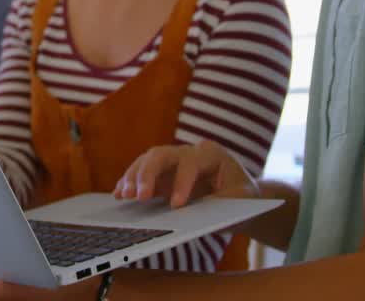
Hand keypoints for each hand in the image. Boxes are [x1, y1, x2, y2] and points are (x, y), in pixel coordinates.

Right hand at [114, 140, 259, 207]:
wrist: (241, 195)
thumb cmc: (244, 197)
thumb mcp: (242, 200)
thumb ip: (220, 203)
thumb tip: (195, 213)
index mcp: (212, 154)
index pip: (191, 163)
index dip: (182, 183)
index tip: (176, 206)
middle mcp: (189, 152)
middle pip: (162, 154)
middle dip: (148, 174)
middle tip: (139, 196)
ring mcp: (173, 162)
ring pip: (148, 160)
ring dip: (134, 177)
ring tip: (123, 195)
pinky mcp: (162, 174)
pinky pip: (142, 173)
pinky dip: (129, 182)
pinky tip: (119, 193)